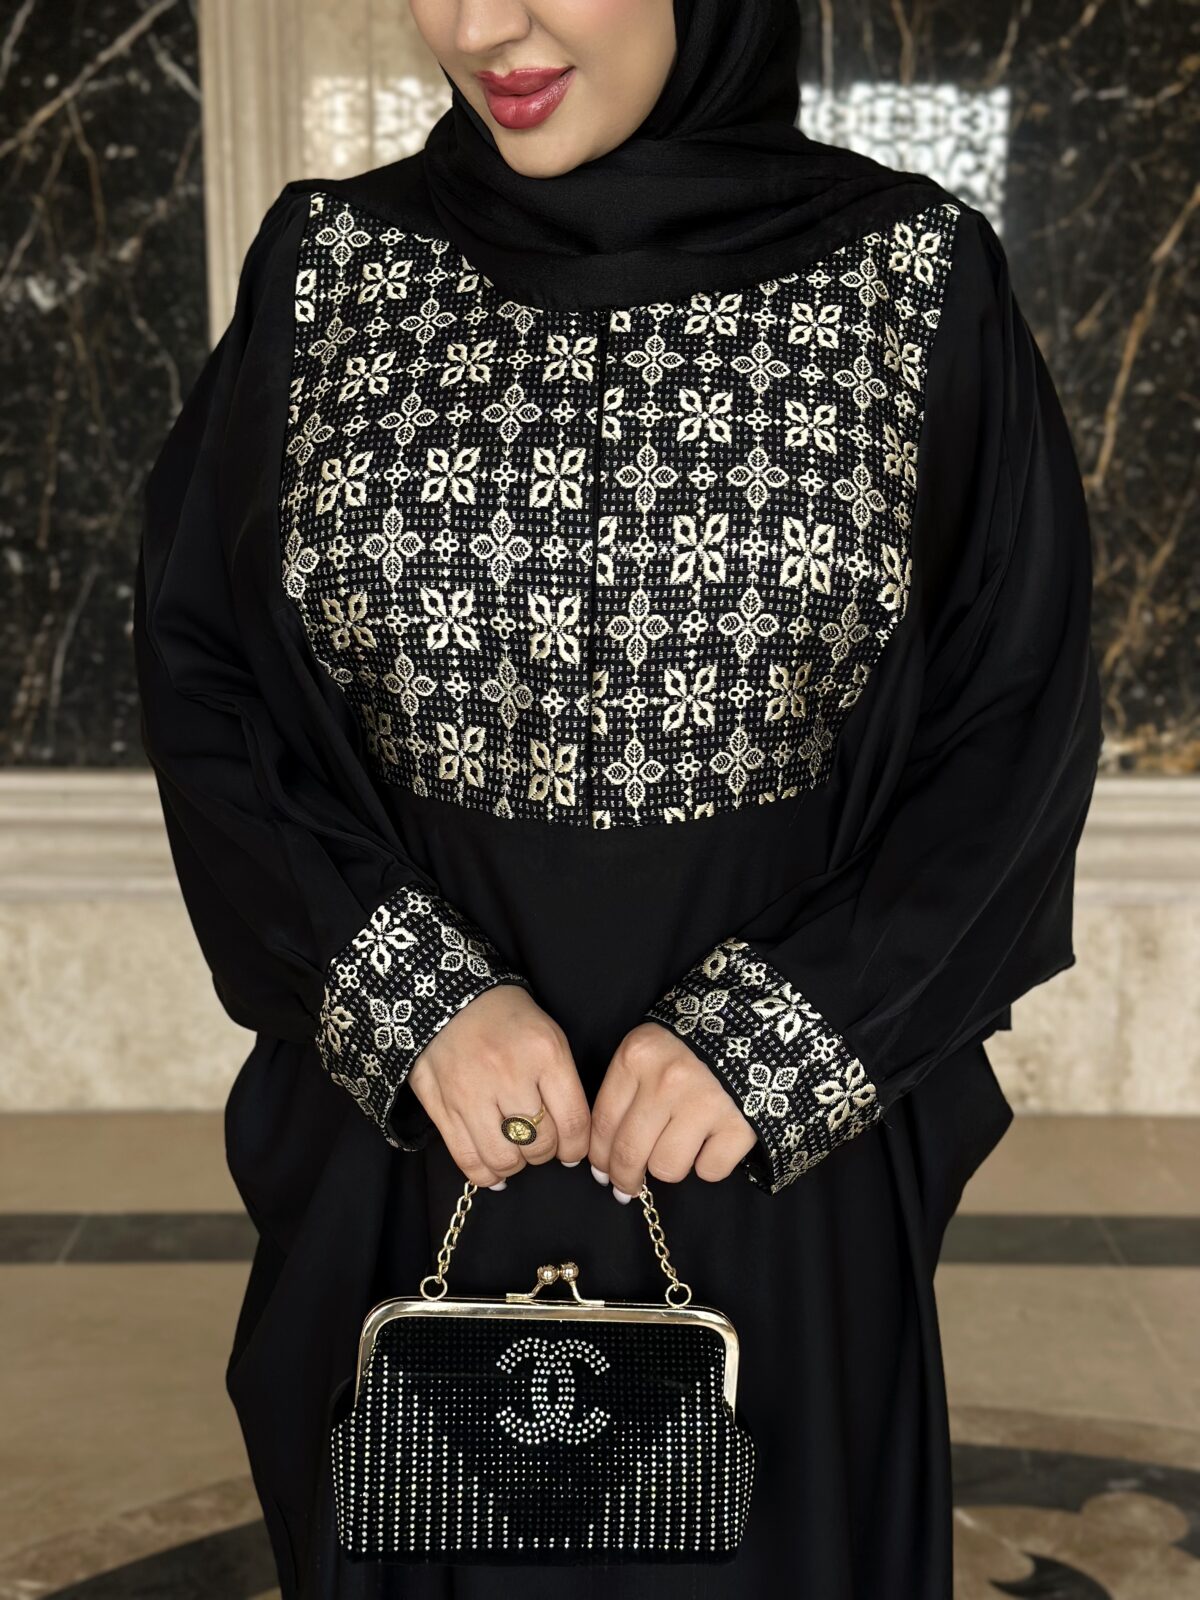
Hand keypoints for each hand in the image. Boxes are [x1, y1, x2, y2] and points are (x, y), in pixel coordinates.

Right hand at [406, 984, 590, 1188]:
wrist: (448, 999)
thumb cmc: (507, 1020)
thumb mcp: (549, 1037)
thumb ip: (563, 1084)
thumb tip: (571, 1141)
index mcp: (544, 1053)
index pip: (573, 1121)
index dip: (577, 1148)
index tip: (572, 1152)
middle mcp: (508, 1073)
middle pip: (539, 1144)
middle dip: (545, 1153)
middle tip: (540, 1144)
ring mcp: (471, 1092)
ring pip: (504, 1158)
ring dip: (516, 1165)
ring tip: (516, 1152)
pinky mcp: (442, 1107)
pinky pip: (467, 1160)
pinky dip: (485, 1175)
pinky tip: (494, 1169)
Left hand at [587, 1021, 758, 1201]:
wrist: (754, 1029)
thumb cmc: (690, 1045)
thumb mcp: (647, 1051)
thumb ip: (625, 1091)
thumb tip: (606, 1156)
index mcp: (637, 1057)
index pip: (603, 1124)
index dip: (599, 1158)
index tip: (601, 1173)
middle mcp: (668, 1080)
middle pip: (629, 1153)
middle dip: (624, 1179)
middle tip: (626, 1188)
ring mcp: (706, 1102)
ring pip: (666, 1168)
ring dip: (670, 1166)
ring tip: (679, 1149)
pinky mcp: (740, 1125)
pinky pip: (710, 1171)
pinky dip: (710, 1164)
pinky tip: (712, 1143)